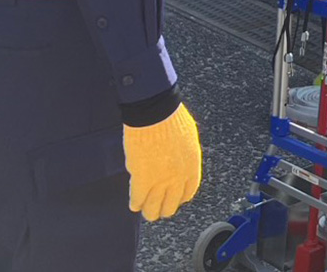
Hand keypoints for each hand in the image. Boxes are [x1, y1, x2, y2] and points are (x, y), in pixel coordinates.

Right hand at [123, 102, 201, 220]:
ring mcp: (160, 181)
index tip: (176, 200)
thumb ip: (183, 154)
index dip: (180, 198)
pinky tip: (134, 204)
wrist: (156, 113)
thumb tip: (178, 160)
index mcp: (191, 166)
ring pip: (154, 207)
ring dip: (150, 211)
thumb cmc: (171, 118)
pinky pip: (138, 199)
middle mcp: (178, 178)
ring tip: (147, 212)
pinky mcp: (142, 180)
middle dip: (165, 208)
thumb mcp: (187, 138)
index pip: (188, 192)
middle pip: (171, 204)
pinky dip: (135, 203)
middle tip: (160, 209)